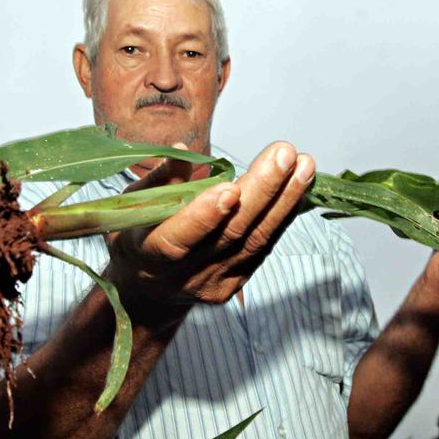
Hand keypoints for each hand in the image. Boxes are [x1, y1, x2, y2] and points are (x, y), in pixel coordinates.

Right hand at [106, 141, 315, 310]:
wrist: (147, 289)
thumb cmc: (137, 234)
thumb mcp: (134, 205)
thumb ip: (159, 180)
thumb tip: (184, 149)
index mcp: (147, 254)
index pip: (177, 240)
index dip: (204, 216)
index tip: (230, 188)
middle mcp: (182, 276)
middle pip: (229, 235)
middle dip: (261, 191)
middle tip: (284, 154)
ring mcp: (212, 283)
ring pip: (254, 241)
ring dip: (284, 200)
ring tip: (304, 165)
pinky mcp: (234, 284)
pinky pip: (262, 247)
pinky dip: (283, 216)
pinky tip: (299, 187)